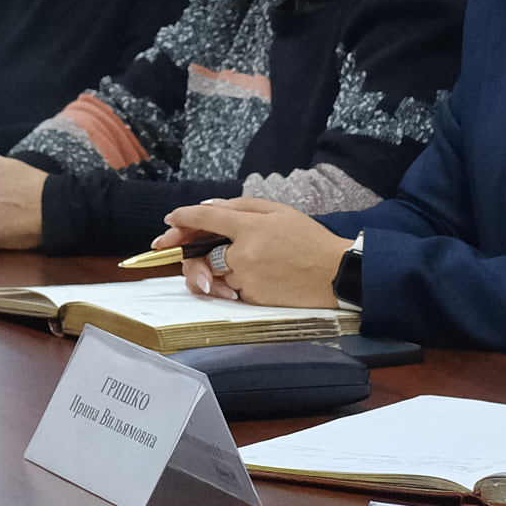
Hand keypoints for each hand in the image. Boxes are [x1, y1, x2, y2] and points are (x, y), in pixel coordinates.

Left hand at [164, 199, 347, 308]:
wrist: (336, 273)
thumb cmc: (309, 239)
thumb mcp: (279, 212)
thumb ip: (241, 207)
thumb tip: (209, 207)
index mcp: (250, 228)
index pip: (205, 219)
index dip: (183, 218)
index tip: (170, 220)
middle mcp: (243, 255)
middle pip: (200, 254)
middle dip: (188, 253)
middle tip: (182, 250)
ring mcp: (246, 278)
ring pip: (214, 275)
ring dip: (212, 270)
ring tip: (226, 265)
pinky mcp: (252, 298)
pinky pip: (230, 290)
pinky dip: (232, 284)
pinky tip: (249, 278)